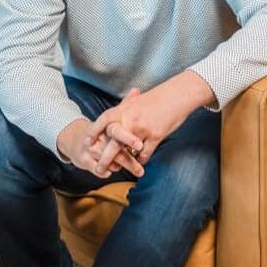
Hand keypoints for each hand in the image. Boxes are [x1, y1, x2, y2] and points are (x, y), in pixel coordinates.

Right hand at [55, 112, 143, 178]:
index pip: (116, 131)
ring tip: (136, 170)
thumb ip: (126, 104)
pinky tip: (114, 169)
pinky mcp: (84, 160)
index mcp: (105, 125)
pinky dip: (108, 171)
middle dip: (129, 162)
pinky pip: (99, 170)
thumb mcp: (112, 116)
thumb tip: (137, 89)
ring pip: (109, 163)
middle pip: (114, 151)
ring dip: (122, 167)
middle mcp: (97, 137)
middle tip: (141, 170)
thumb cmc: (101, 129)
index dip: (128, 138)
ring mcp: (90, 150)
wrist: (76, 138)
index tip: (140, 145)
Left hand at [88, 71, 214, 176]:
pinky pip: (145, 154)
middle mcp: (131, 119)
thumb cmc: (160, 97)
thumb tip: (115, 117)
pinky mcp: (155, 136)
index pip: (103, 121)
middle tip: (98, 168)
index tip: (87, 142)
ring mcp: (143, 129)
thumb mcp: (138, 100)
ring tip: (117, 171)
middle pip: (112, 143)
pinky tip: (140, 163)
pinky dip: (141, 160)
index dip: (94, 132)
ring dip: (122, 163)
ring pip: (128, 152)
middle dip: (104, 158)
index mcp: (125, 108)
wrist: (178, 95)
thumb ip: (125, 108)